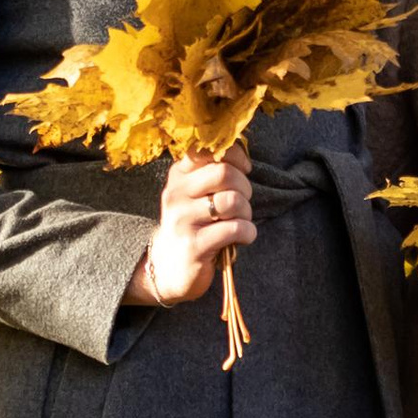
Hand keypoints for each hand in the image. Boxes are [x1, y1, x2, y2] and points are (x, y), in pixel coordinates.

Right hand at [127, 147, 256, 307]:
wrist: (169, 268)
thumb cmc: (193, 224)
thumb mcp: (194, 194)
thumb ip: (213, 172)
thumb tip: (243, 157)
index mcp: (178, 176)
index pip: (207, 150)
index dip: (234, 156)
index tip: (244, 170)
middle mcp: (176, 194)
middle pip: (224, 173)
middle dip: (245, 187)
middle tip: (243, 202)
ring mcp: (183, 220)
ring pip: (232, 201)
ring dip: (246, 212)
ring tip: (241, 221)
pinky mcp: (195, 245)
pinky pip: (235, 229)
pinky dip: (248, 232)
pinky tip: (243, 237)